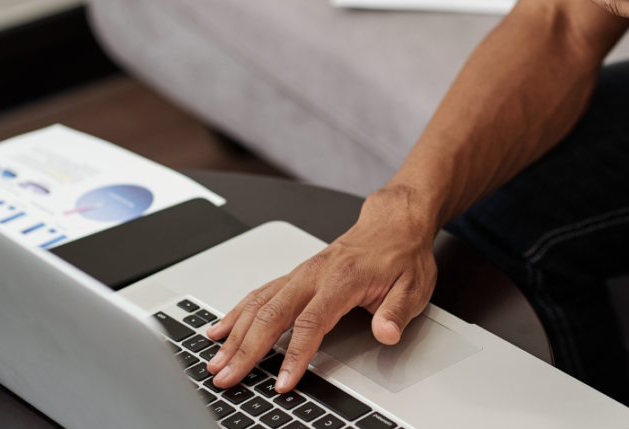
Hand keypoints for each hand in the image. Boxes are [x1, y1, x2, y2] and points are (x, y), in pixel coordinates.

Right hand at [203, 186, 438, 391]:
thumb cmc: (402, 255)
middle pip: (272, 315)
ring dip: (234, 335)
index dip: (294, 356)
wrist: (394, 223)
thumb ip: (396, 312)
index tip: (282, 381)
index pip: (311, 323)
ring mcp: (301, 273)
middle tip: (228, 377)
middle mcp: (314, 274)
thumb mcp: (413, 286)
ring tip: (215, 361)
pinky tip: (220, 330)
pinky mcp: (295, 275)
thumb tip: (386, 332)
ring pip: (258, 304)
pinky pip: (258, 294)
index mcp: (342, 279)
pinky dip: (236, 313)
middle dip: (246, 350)